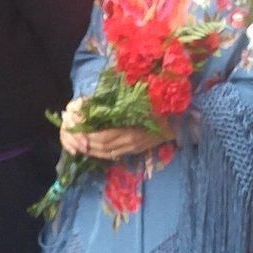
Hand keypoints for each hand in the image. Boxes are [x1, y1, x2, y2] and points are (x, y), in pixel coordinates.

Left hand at [58, 97, 173, 158]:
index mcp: (131, 128)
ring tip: (79, 145)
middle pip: (102, 146)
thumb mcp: (142, 100)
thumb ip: (122, 99)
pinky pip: (114, 155)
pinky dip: (101, 154)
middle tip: (73, 138)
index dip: (89, 135)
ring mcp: (133, 147)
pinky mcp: (135, 150)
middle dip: (86, 144)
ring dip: (91, 151)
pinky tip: (94, 149)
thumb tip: (98, 96)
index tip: (78, 128)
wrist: (179, 122)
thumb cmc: (160, 107)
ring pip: (107, 153)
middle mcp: (131, 141)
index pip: (104, 136)